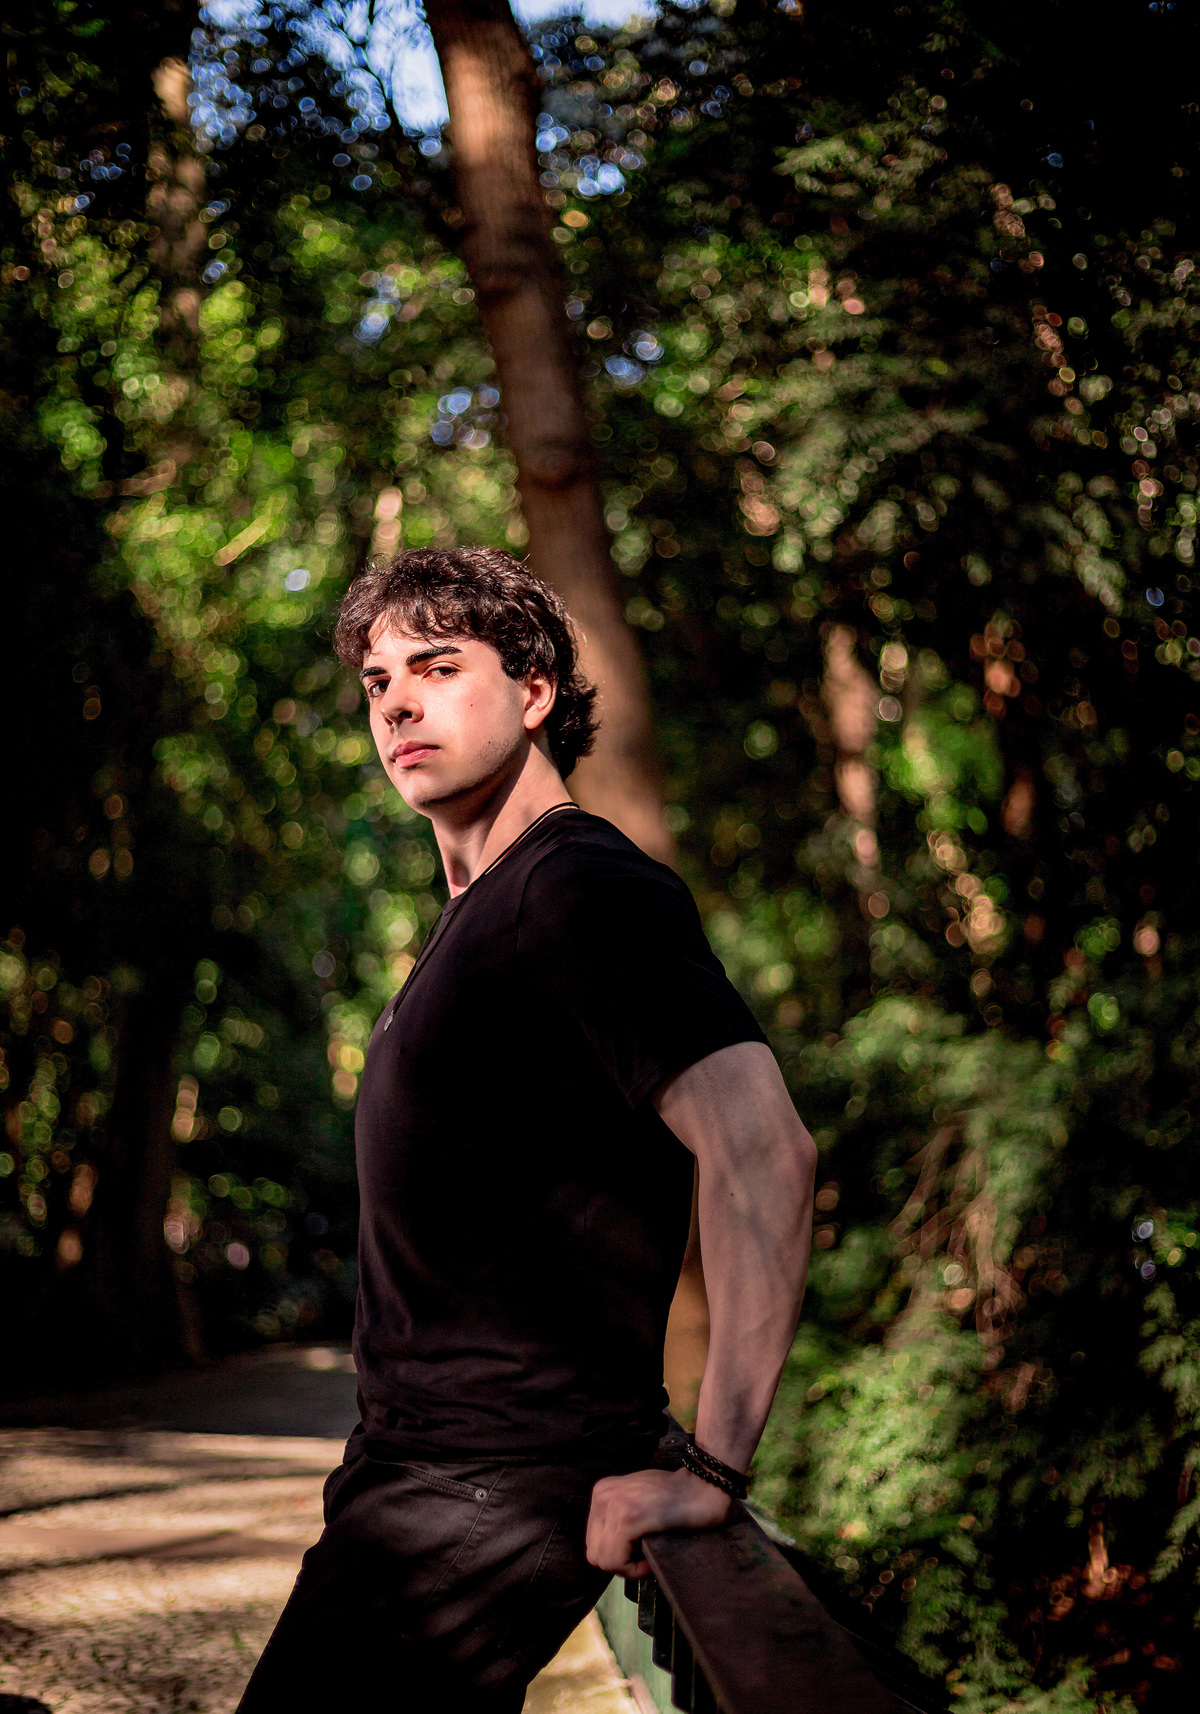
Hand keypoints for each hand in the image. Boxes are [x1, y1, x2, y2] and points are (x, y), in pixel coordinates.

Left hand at [585, 1466, 731, 1577]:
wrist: (704, 1486)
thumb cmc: (677, 1496)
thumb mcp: (638, 1498)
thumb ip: (618, 1516)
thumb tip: (609, 1548)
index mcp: (602, 1491)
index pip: (594, 1540)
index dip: (617, 1553)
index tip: (639, 1552)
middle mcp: (602, 1495)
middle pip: (594, 1552)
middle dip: (619, 1562)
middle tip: (643, 1558)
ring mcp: (613, 1505)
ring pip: (603, 1560)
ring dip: (627, 1568)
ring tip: (647, 1558)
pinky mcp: (627, 1519)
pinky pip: (616, 1561)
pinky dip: (633, 1569)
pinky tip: (649, 1561)